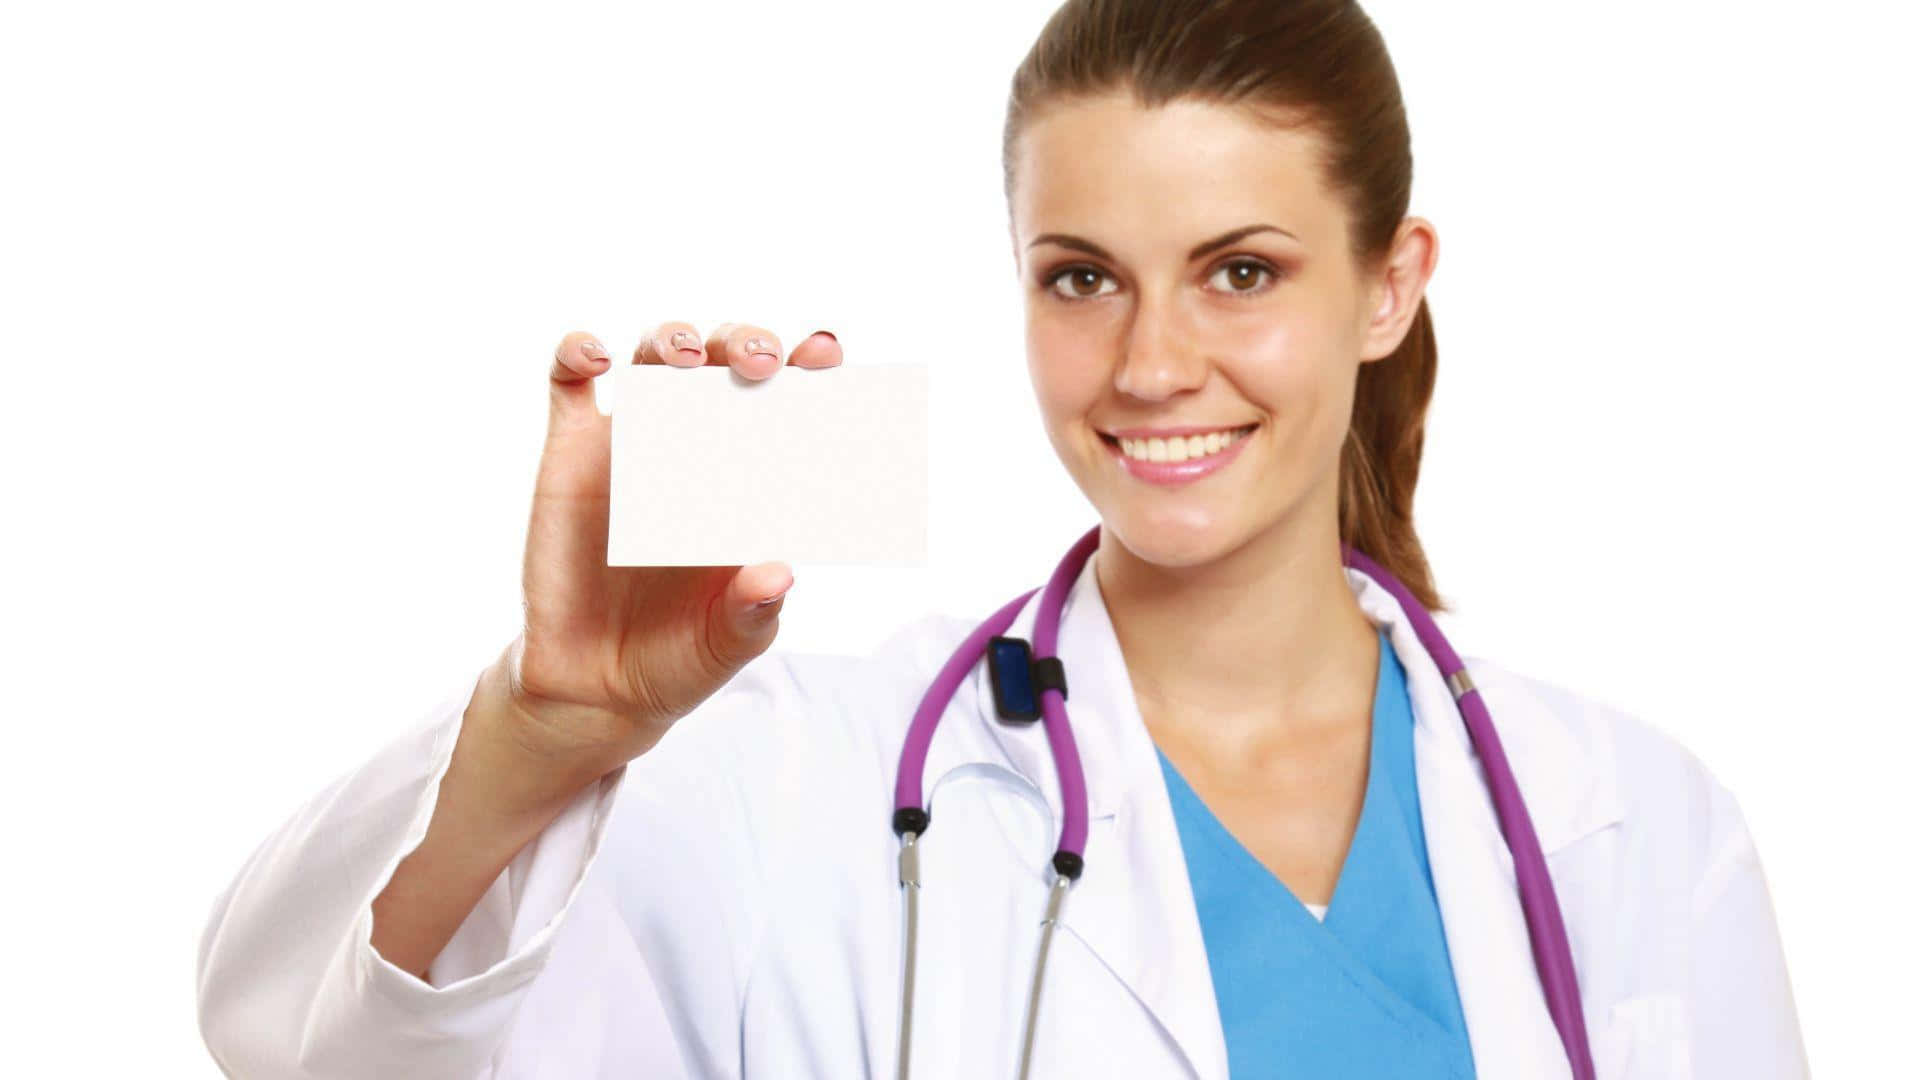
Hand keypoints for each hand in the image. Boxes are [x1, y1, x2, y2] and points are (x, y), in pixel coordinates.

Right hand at [474, 321, 843, 792]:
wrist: (593, 686)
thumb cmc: (679, 655)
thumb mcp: (727, 643)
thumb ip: (753, 611)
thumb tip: (778, 574)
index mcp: (753, 478)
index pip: (790, 404)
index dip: (810, 368)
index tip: (825, 353)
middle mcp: (700, 446)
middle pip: (725, 361)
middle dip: (746, 342)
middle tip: (760, 362)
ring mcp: (634, 443)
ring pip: (655, 357)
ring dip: (673, 338)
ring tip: (686, 358)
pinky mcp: (571, 452)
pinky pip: (569, 382)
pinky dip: (577, 351)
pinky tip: (595, 358)